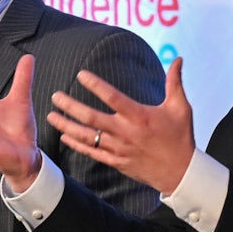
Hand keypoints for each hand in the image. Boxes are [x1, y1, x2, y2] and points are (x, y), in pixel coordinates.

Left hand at [47, 58, 195, 196]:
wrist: (180, 173)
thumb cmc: (180, 137)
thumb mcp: (181, 108)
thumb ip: (175, 82)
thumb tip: (179, 58)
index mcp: (139, 116)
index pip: (113, 97)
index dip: (96, 85)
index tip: (81, 75)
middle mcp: (125, 132)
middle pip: (91, 118)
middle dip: (70, 107)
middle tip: (55, 96)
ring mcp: (118, 148)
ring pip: (87, 136)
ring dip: (67, 125)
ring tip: (51, 115)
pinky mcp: (116, 161)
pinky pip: (92, 152)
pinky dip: (76, 144)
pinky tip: (64, 136)